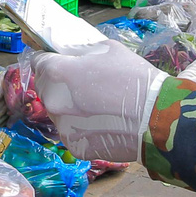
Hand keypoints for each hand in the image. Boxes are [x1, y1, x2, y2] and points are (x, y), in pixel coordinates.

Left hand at [27, 40, 167, 162]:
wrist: (156, 118)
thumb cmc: (134, 78)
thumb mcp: (108, 49)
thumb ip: (82, 50)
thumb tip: (71, 52)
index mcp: (57, 73)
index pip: (39, 62)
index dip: (50, 60)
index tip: (61, 62)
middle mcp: (52, 101)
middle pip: (45, 88)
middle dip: (58, 84)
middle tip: (83, 84)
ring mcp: (61, 127)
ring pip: (58, 112)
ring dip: (69, 107)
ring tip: (96, 106)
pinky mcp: (74, 146)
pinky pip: (71, 132)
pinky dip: (82, 127)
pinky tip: (102, 123)